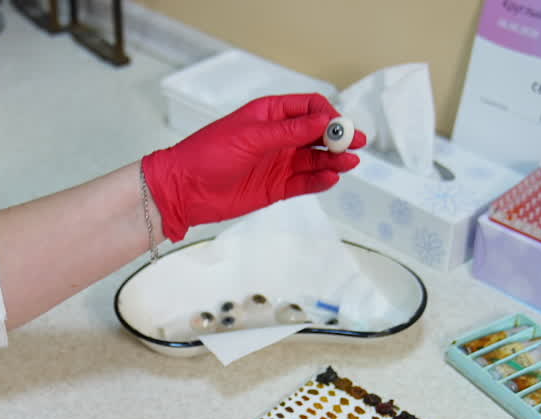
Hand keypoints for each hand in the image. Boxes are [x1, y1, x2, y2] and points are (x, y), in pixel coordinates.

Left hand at [143, 93, 366, 240]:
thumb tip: (323, 121)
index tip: (338, 126)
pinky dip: (319, 181)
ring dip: (333, 160)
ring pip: (315, 159)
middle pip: (317, 134)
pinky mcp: (276, 188)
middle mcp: (278, 137)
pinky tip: (331, 178)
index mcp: (270, 114)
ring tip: (348, 163)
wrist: (184, 189)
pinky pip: (304, 183)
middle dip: (338, 138)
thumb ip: (289, 131)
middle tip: (356, 144)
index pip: (308, 107)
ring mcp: (278, 163)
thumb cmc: (208, 154)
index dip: (327, 114)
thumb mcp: (251, 137)